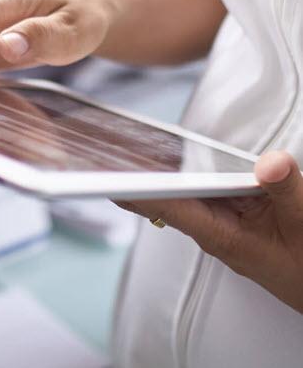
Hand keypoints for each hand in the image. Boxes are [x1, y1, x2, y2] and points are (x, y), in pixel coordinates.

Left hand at [115, 151, 302, 313]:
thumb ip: (286, 190)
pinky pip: (196, 196)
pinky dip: (180, 181)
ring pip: (177, 197)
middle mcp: (210, 229)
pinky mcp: (227, 221)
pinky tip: (167, 165)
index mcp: (219, 234)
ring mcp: (217, 225)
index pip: (165, 207)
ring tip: (125, 152)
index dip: (134, 191)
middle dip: (135, 178)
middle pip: (162, 198)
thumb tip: (270, 163)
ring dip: (153, 178)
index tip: (106, 176)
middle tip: (103, 153)